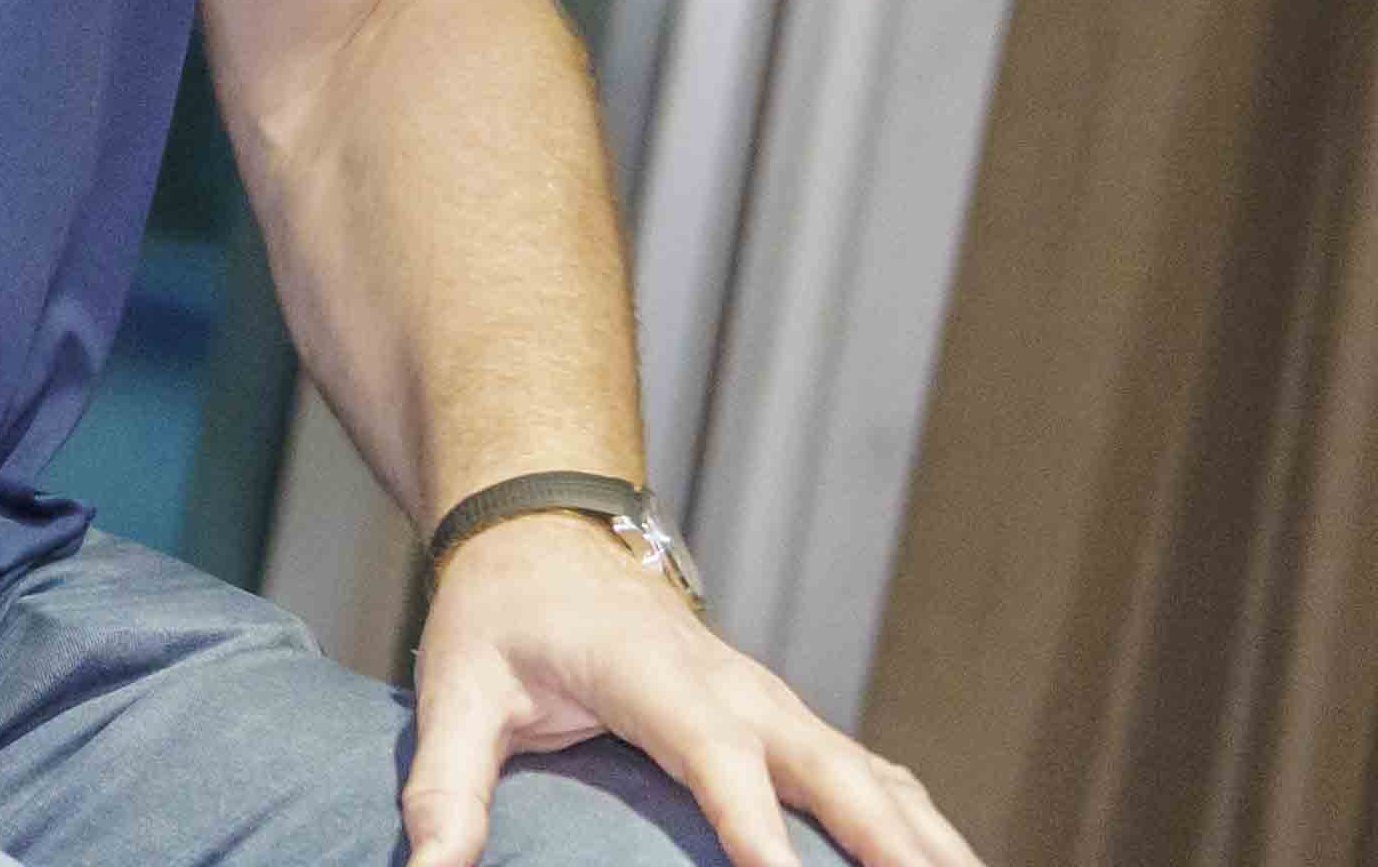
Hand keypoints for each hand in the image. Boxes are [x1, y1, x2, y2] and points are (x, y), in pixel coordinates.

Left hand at [408, 519, 977, 866]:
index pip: (716, 755)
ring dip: (933, 848)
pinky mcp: (796, 729)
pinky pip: (880, 784)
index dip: (757, 824)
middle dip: (891, 850)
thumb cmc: (499, 622)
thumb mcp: (453, 689)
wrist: (547, 541)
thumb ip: (444, 782)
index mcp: (653, 673)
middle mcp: (737, 690)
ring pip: (878, 784)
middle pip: (833, 774)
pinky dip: (927, 833)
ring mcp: (778, 709)